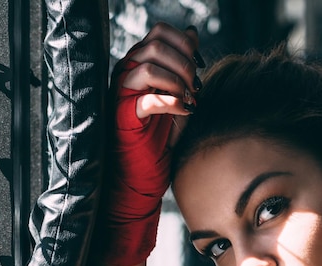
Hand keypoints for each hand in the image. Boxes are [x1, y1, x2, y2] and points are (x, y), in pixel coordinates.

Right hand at [105, 23, 203, 265]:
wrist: (140, 176)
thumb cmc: (158, 139)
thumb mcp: (177, 96)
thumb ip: (183, 66)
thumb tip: (193, 33)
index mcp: (140, 64)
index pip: (160, 32)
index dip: (184, 44)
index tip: (199, 66)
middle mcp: (127, 73)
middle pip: (156, 44)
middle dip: (184, 63)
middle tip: (194, 87)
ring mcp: (122, 94)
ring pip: (149, 65)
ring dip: (177, 80)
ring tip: (188, 100)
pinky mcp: (123, 117)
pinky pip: (146, 100)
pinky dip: (171, 103)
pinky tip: (184, 111)